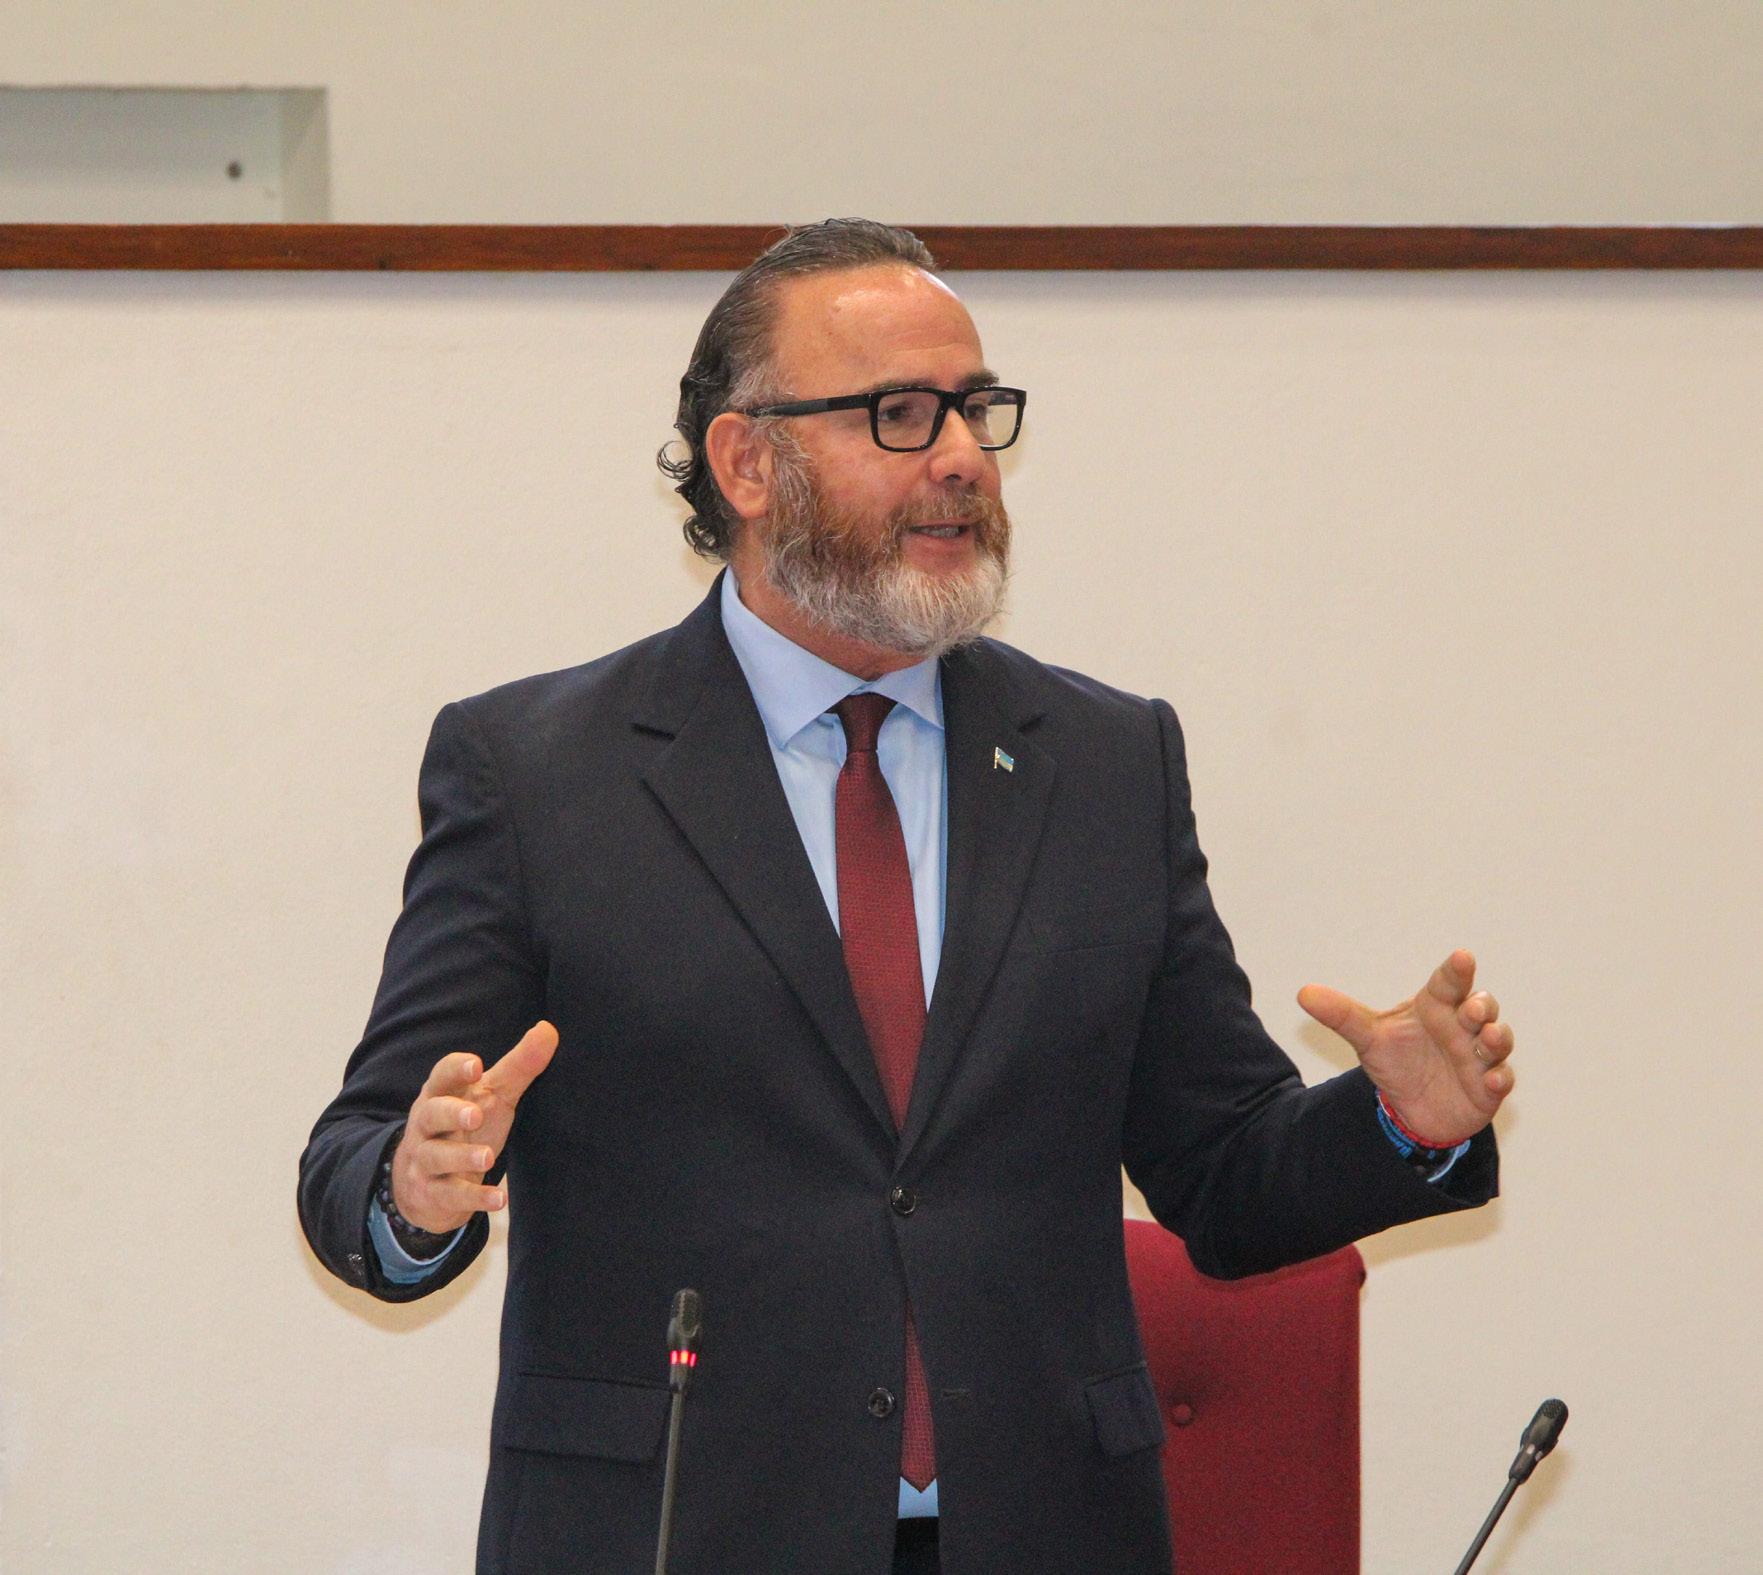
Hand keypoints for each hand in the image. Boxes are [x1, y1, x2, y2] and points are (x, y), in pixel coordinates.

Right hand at [391, 1021, 557, 1233]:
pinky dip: (474, 1199)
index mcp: (440, 1095)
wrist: (423, 1184)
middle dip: (451, 1113)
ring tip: (488, 1157)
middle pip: (431, 1114)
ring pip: (436, 1156)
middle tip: (475, 1114)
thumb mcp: (492, 1096)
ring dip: (461, 1157)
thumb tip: (549, 1029)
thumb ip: (519, 1066)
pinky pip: (450, 1196)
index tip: (476, 1065)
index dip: (455, 1070)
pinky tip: (499, 1200)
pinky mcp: (433, 1194)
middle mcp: (427, 1126)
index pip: (441, 1077)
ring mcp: (426, 1161)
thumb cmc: (464, 1127)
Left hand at [1297, 950, 1513, 1147]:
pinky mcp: (1488, 1087)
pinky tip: (1493, 1081)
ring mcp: (1479, 1056)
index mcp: (1436, 1006)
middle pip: (1481, 1007)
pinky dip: (1500, 1078)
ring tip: (1485, 1038)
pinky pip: (1502, 1079)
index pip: (1449, 982)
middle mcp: (1463, 1027)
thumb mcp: (1368, 1037)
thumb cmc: (1396, 1060)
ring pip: (1498, 1039)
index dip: (1457, 970)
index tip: (1462, 958)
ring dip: (1496, 1037)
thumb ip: (1341, 1015)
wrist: (1411, 1107)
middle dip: (1481, 1006)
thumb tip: (1303, 994)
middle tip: (1470, 1010)